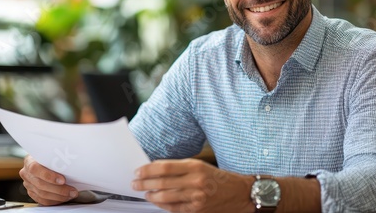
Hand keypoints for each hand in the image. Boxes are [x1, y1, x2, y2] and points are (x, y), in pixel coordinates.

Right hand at [19, 155, 77, 204]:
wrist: (42, 159)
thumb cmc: (49, 155)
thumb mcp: (51, 152)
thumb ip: (56, 156)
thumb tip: (71, 160)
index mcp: (29, 160)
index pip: (35, 168)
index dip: (48, 176)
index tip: (62, 180)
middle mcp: (26, 173)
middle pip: (40, 184)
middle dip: (59, 189)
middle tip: (72, 191)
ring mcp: (28, 184)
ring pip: (42, 194)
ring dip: (59, 196)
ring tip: (71, 195)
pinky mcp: (31, 192)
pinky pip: (42, 200)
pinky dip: (54, 200)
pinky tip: (63, 198)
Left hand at [132, 158, 253, 212]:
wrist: (240, 193)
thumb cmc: (219, 178)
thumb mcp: (201, 166)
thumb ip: (180, 168)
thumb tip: (156, 170)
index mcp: (195, 166)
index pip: (164, 167)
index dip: (148, 170)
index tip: (138, 171)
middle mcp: (195, 181)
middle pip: (162, 182)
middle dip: (144, 183)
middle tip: (135, 183)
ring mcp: (196, 197)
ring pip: (165, 197)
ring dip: (151, 195)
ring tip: (144, 192)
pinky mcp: (197, 210)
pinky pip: (173, 208)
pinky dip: (162, 204)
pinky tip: (156, 201)